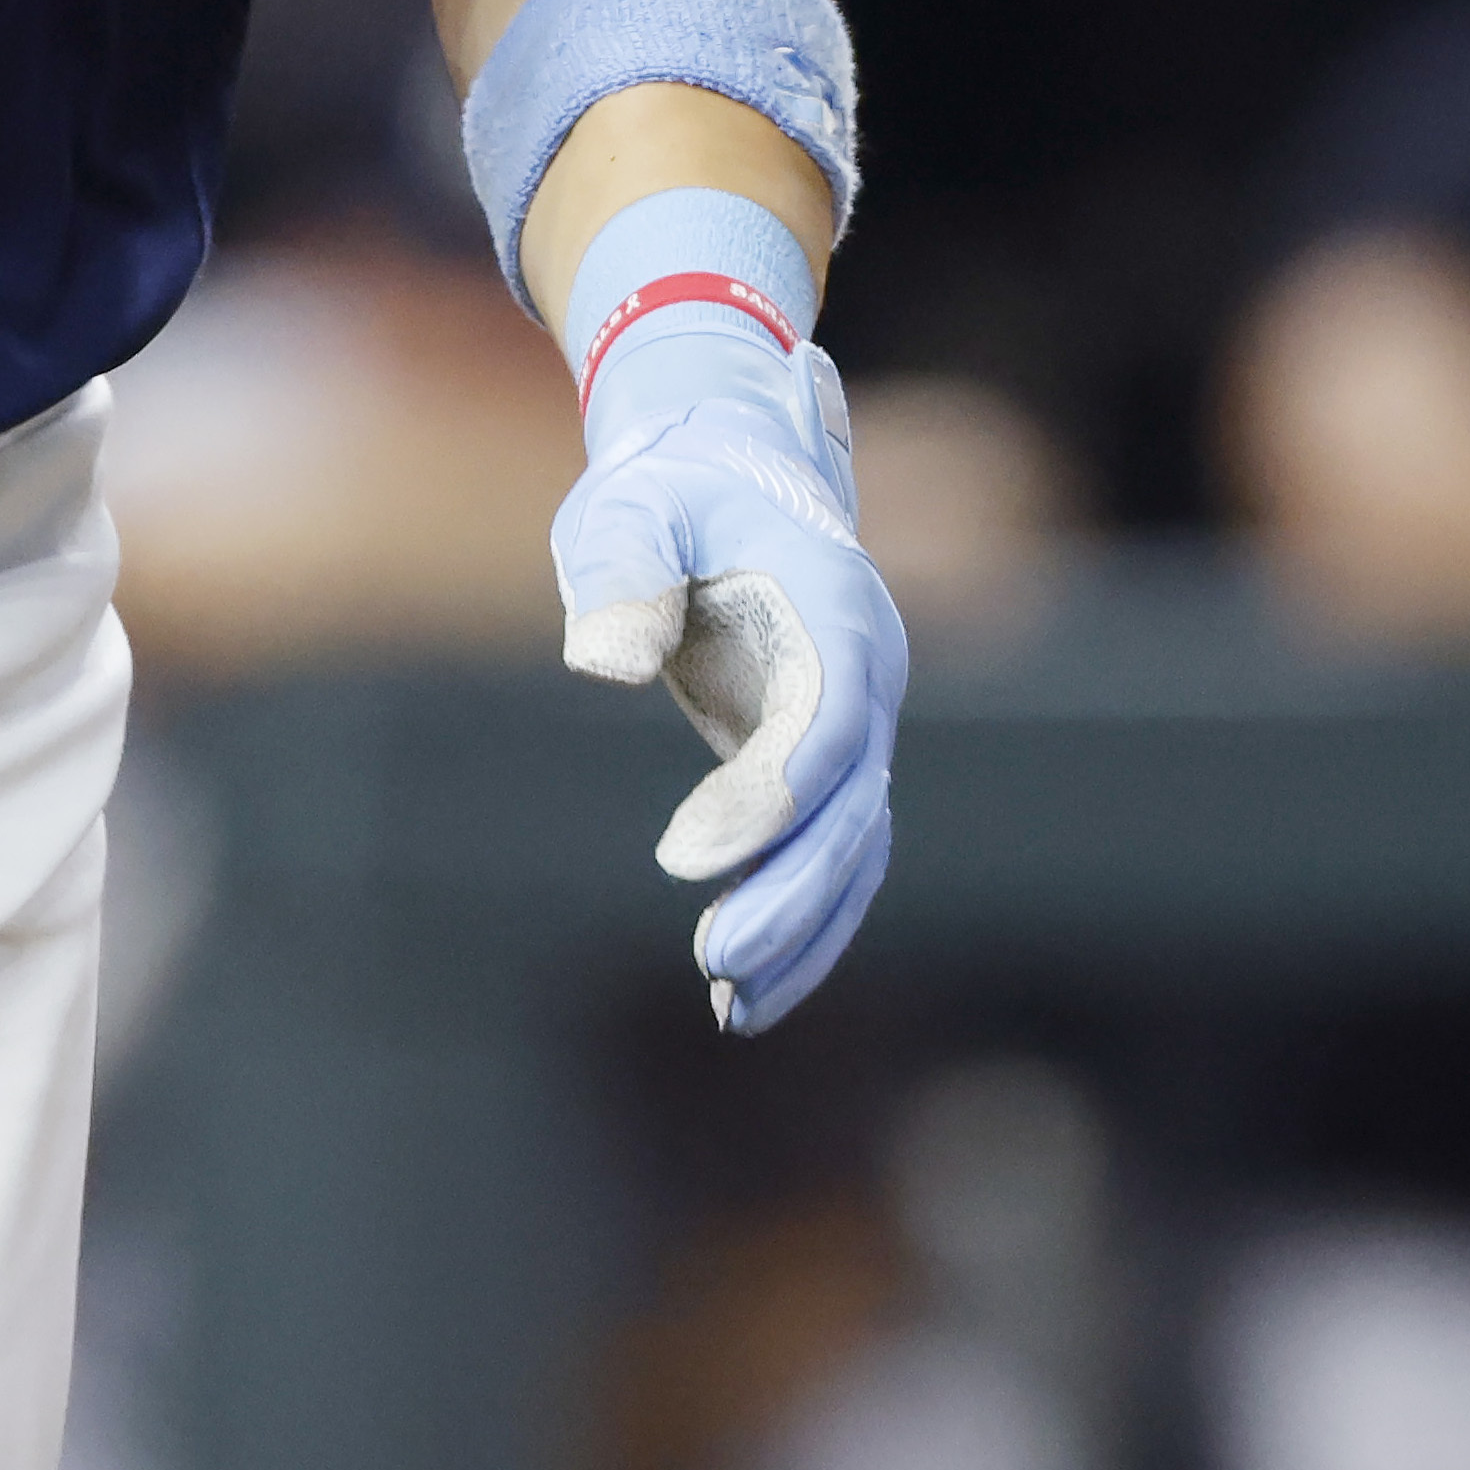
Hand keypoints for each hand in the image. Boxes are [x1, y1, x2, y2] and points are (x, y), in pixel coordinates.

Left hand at [551, 288, 908, 1032]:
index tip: (691, 857)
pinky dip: (801, 923)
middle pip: (853, 805)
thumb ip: (622, 572)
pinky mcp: (822, 760)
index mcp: (834, 603)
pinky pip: (831, 856)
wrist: (722, 462)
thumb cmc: (667, 485)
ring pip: (854, 850)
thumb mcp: (626, 508)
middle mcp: (865, 671)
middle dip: (793, 891)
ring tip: (730, 1006)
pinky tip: (744, 993)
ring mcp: (854, 721)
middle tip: (716, 962)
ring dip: (803, 931)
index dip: (772, 795)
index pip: (825, 720)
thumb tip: (604, 659)